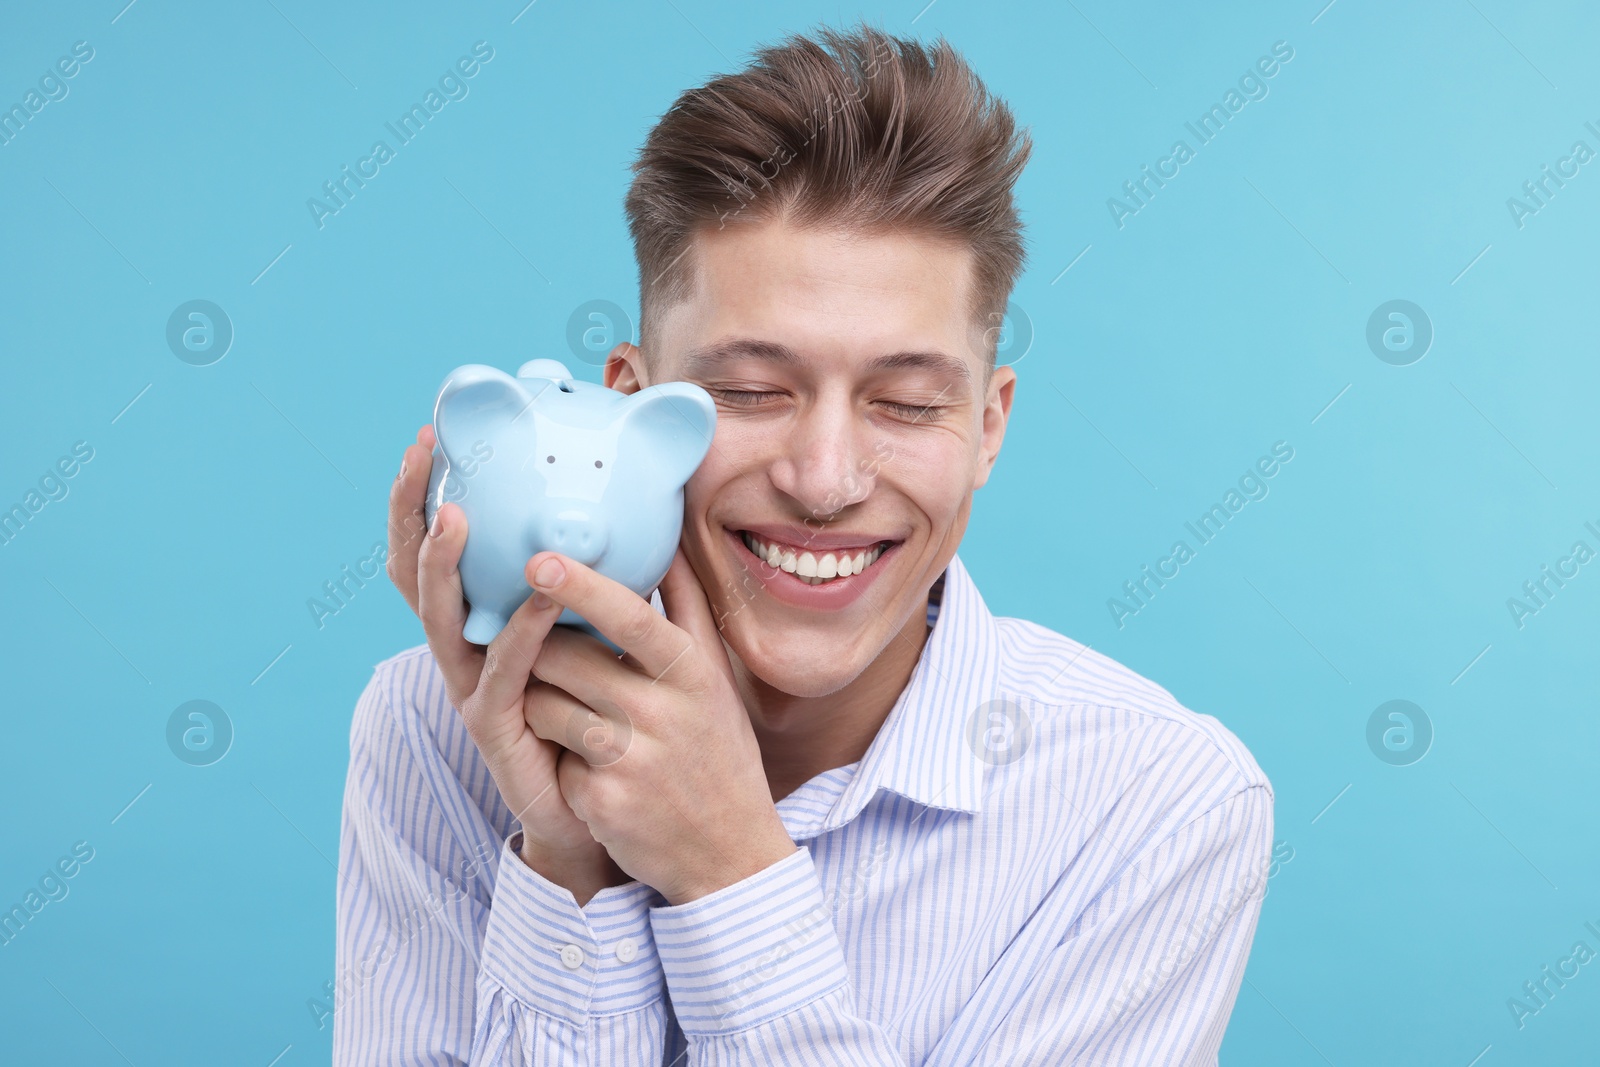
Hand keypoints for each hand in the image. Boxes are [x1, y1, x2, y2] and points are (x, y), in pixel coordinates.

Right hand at [386, 427, 621, 902]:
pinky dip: (522, 629)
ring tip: (455, 517)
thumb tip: (641, 506)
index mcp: (480, 623)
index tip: (428, 440)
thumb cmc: (598, 712)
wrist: (600, 807)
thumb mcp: (597, 633)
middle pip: (415, 575)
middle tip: (418, 459)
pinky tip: (541, 596)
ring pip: (443, 621)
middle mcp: (463, 651)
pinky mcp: (498, 729)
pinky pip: (506, 671)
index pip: (437, 549)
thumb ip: (599, 580)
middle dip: (412, 513)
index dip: (423, 497)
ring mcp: (474, 690)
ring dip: (445, 565)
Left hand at [523, 547, 798, 905]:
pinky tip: (593, 773)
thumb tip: (667, 532)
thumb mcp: (714, 678)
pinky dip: (560, 759)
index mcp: (692, 671)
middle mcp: (663, 711)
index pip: (631, 617)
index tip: (541, 560)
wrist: (728, 852)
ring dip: (542, 704)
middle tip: (547, 653)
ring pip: (543, 703)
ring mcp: (630, 758)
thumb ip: (688, 606)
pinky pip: (549, 755)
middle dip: (542, 648)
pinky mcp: (601, 799)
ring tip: (576, 717)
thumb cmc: (716, 749)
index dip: (582, 587)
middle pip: (563, 656)